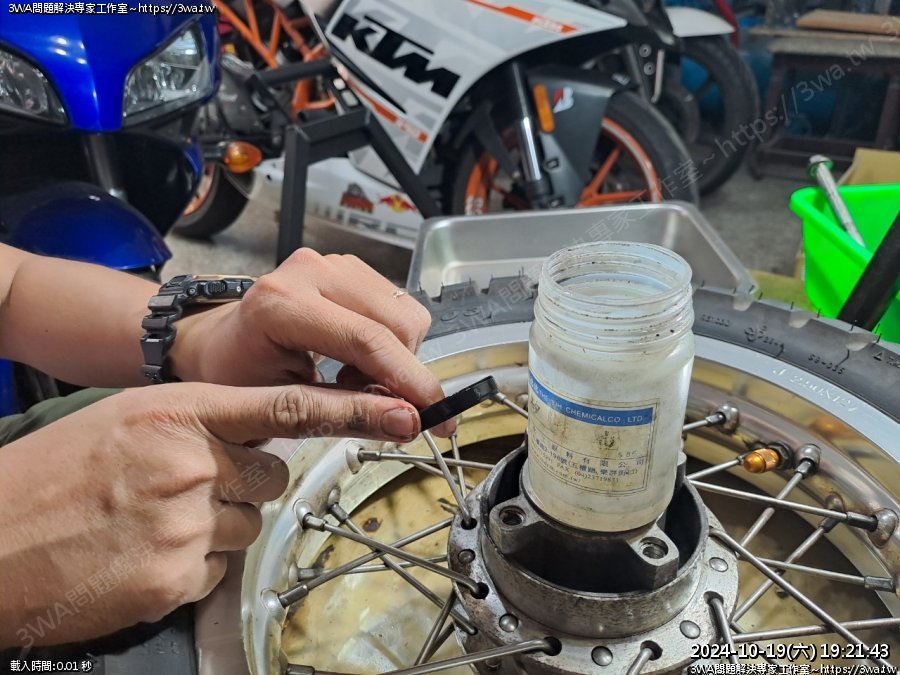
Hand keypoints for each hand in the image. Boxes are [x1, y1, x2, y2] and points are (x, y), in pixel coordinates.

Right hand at [0, 380, 424, 647]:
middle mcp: (190, 463)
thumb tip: (258, 440)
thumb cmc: (51, 474)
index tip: (404, 411)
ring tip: (150, 522)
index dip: (355, 410)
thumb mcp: (128, 420)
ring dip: (213, 527)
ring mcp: (185, 524)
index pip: (288, 406)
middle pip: (270, 476)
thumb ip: (201, 422)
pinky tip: (143, 554)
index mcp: (179, 413)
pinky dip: (190, 566)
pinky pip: (218, 571)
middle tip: (181, 488)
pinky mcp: (175, 578)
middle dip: (239, 484)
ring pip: (247, 525)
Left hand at [170, 249, 453, 434]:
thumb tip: (409, 422)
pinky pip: (396, 305)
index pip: (367, 340)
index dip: (411, 381)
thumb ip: (347, 412)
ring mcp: (331, 264)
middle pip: (397, 323)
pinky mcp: (347, 266)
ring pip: (405, 313)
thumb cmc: (238, 376)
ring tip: (356, 381)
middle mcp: (310, 272)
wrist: (218, 343)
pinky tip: (357, 360)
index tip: (440, 416)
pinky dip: (389, 341)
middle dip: (404, 373)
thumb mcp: (285, 404)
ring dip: (396, 357)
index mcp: (282, 304)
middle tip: (378, 405)